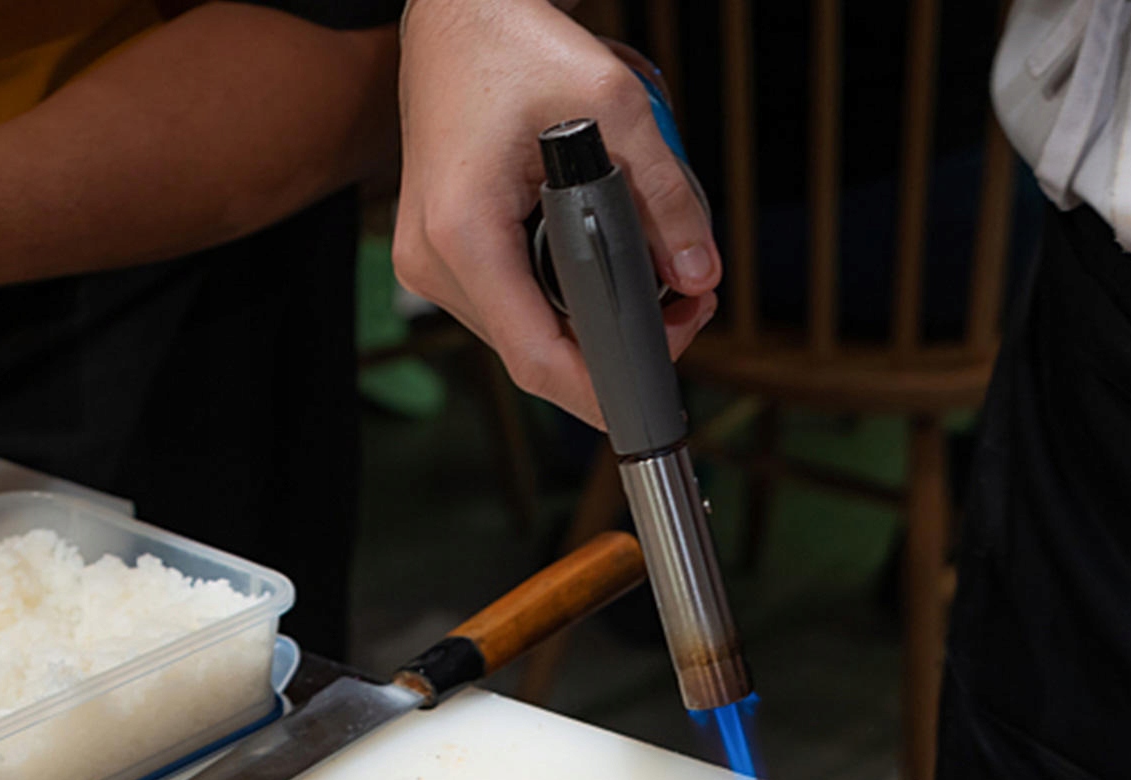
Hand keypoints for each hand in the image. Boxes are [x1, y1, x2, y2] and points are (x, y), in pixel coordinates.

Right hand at [394, 0, 720, 428]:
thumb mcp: (614, 103)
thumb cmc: (514, 43)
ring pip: (526, 335)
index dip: (600, 391)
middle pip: (535, 353)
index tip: (653, 392)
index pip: (536, 357)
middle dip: (613, 348)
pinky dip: (563, 302)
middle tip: (685, 309)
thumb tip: (700, 270)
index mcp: (465, 232)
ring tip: (660, 287)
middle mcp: (434, 259)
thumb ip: (665, 193)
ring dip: (591, 326)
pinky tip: (604, 274)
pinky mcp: (441, 255)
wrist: (460, 12)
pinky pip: (512, 307)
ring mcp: (430, 262)